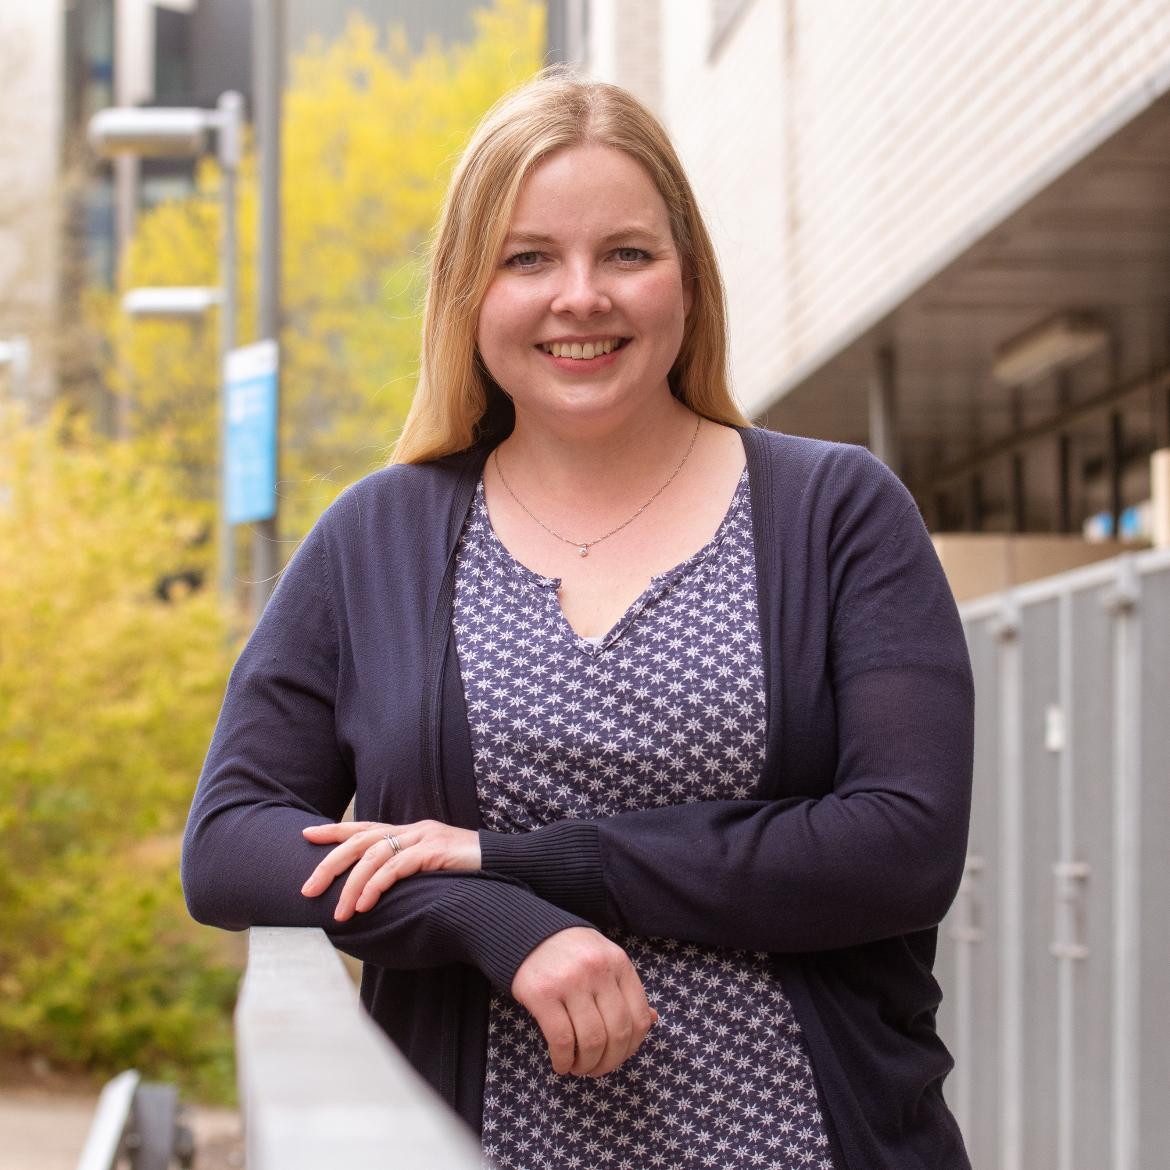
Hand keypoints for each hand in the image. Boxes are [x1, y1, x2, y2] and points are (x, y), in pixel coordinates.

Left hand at [300, 820, 480, 921]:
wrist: (507, 864)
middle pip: (360, 841)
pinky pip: (396, 866)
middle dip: (329, 864)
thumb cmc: (468, 873)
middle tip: (308, 890)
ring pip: (373, 856)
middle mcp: (412, 830)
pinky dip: (376, 886)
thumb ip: (408, 872)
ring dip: (351, 886)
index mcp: (409, 832)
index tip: (305, 834)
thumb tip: (377, 894)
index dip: (334, 831)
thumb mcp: (432, 869)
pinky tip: (364, 905)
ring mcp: (423, 838)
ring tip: (339, 913)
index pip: (364, 828)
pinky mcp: (434, 851)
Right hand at [511, 927, 657, 1076]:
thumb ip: (626, 990)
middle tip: (596, 1069)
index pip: (639, 1017)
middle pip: (617, 1033)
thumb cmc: (573, 953)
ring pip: (592, 1040)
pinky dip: (563, 1060)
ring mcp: (571, 981)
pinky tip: (561, 1064)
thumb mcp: (606, 961)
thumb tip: (652, 1021)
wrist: (529, 933)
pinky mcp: (543, 994)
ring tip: (578, 1067)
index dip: (632, 1048)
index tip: (618, 1056)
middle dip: (609, 1062)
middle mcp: (598, 970)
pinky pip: (561, 1039)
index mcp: (619, 963)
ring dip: (587, 1064)